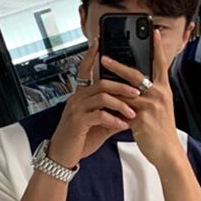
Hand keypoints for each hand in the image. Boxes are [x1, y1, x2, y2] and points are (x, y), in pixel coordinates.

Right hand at [47, 37, 141, 167]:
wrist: (62, 157)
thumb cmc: (79, 140)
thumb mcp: (99, 125)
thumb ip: (112, 115)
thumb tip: (130, 111)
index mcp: (80, 96)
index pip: (86, 70)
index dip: (92, 56)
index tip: (100, 42)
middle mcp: (76, 98)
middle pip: (102, 82)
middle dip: (122, 86)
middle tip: (138, 92)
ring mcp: (76, 109)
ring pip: (102, 97)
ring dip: (121, 104)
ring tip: (133, 113)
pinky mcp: (77, 121)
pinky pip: (99, 115)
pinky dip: (114, 120)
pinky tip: (122, 126)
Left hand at [100, 29, 183, 170]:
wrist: (168, 152)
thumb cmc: (162, 131)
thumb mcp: (160, 108)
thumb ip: (149, 95)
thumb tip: (134, 86)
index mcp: (164, 90)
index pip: (160, 64)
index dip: (157, 47)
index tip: (154, 32)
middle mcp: (159, 95)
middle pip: (136, 75)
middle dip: (118, 65)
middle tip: (103, 57)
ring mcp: (150, 107)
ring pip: (125, 92)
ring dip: (109, 85)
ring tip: (96, 80)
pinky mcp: (141, 120)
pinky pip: (122, 110)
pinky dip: (111, 108)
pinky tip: (101, 104)